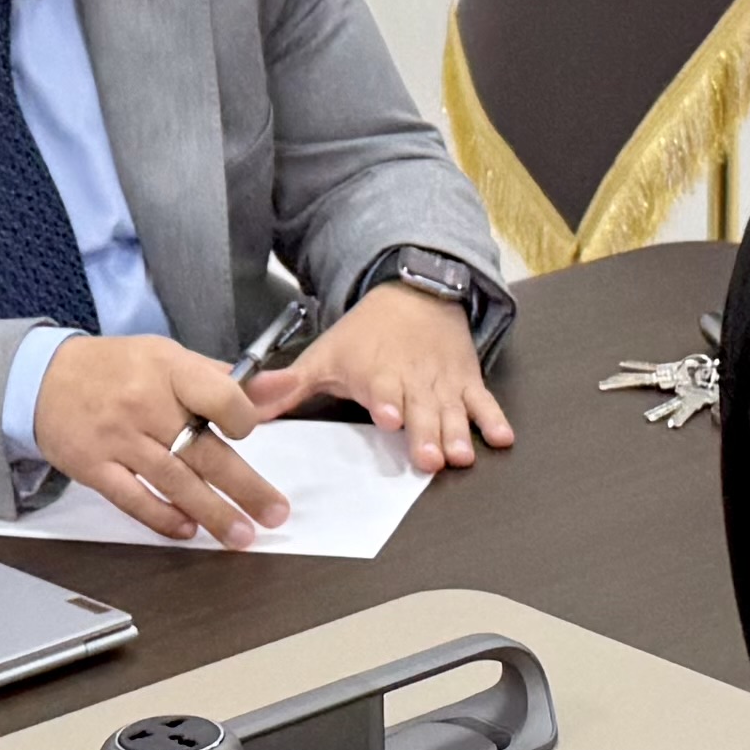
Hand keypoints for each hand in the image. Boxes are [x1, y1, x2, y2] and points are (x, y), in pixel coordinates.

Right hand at [34, 333, 291, 543]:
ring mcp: (117, 438)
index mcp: (168, 369)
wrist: (41, 378)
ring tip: (241, 536)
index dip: (242, 418)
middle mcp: (143, 403)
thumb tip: (284, 387)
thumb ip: (225, 378)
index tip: (251, 432)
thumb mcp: (168, 357)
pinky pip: (133, 498)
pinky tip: (188, 530)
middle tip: (275, 513)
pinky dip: (162, 517)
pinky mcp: (94, 467)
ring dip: (212, 513)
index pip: (218, 396)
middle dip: (245, 487)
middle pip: (203, 451)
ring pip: (174, 481)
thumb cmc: (116, 368)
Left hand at [247, 286, 511, 477]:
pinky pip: (484, 402)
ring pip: (453, 411)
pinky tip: (502, 437)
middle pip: (422, 409)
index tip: (390, 417)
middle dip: (427, 432)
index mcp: (378, 374)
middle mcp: (414, 381)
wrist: (415, 293)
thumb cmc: (366, 334)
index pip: (384, 390)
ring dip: (459, 433)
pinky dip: (494, 418)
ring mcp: (443, 383)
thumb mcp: (325, 354)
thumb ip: (288, 388)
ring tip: (462, 454)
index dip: (388, 403)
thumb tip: (247, 409)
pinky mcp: (467, 382)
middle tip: (431, 456)